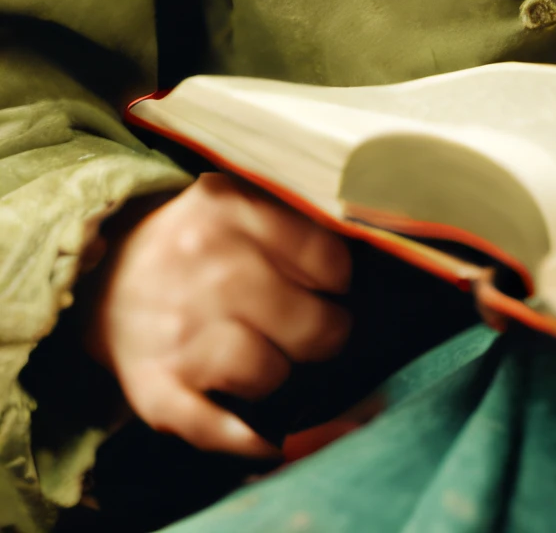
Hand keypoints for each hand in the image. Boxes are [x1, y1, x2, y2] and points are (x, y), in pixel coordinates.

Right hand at [83, 173, 352, 456]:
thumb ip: (292, 214)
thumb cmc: (193, 242)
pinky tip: (267, 437)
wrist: (102, 281)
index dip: (338, 283)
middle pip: (310, 325)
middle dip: (323, 334)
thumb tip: (368, 249)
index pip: (329, 262)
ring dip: (281, 373)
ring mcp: (180, 335)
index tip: (328, 288)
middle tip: (314, 331)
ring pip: (271, 375)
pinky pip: (215, 428)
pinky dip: (248, 440)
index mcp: (231, 213)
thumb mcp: (236, 199)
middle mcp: (207, 272)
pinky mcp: (157, 390)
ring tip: (270, 357)